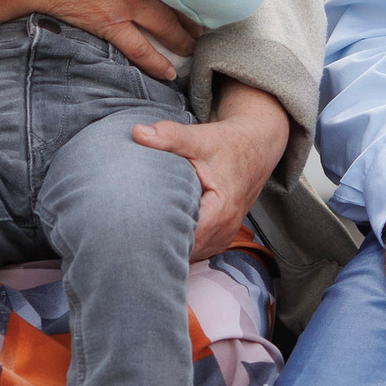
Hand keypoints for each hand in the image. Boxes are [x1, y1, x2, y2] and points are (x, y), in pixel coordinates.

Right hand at [0, 0, 198, 81]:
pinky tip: (168, 73)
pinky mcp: (109, 24)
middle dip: (193, 15)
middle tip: (208, 25)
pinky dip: (156, 62)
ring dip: (183, 39)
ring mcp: (126, 5)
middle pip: (176, 1)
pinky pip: (139, 49)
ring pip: (166, 27)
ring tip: (195, 49)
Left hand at [133, 80, 291, 258]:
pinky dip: (180, 242)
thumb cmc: (228, 145)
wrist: (255, 148)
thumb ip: (169, 137)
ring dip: (170, 245)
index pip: (184, 237)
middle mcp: (225, 230)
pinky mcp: (220, 237)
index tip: (133, 228)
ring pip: (190, 253)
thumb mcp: (200, 138)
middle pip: (185, 250)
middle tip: (130, 231)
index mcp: (221, 210)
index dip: (158, 235)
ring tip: (142, 233)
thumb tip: (137, 132)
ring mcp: (224, 237)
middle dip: (159, 243)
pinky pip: (196, 249)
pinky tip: (161, 231)